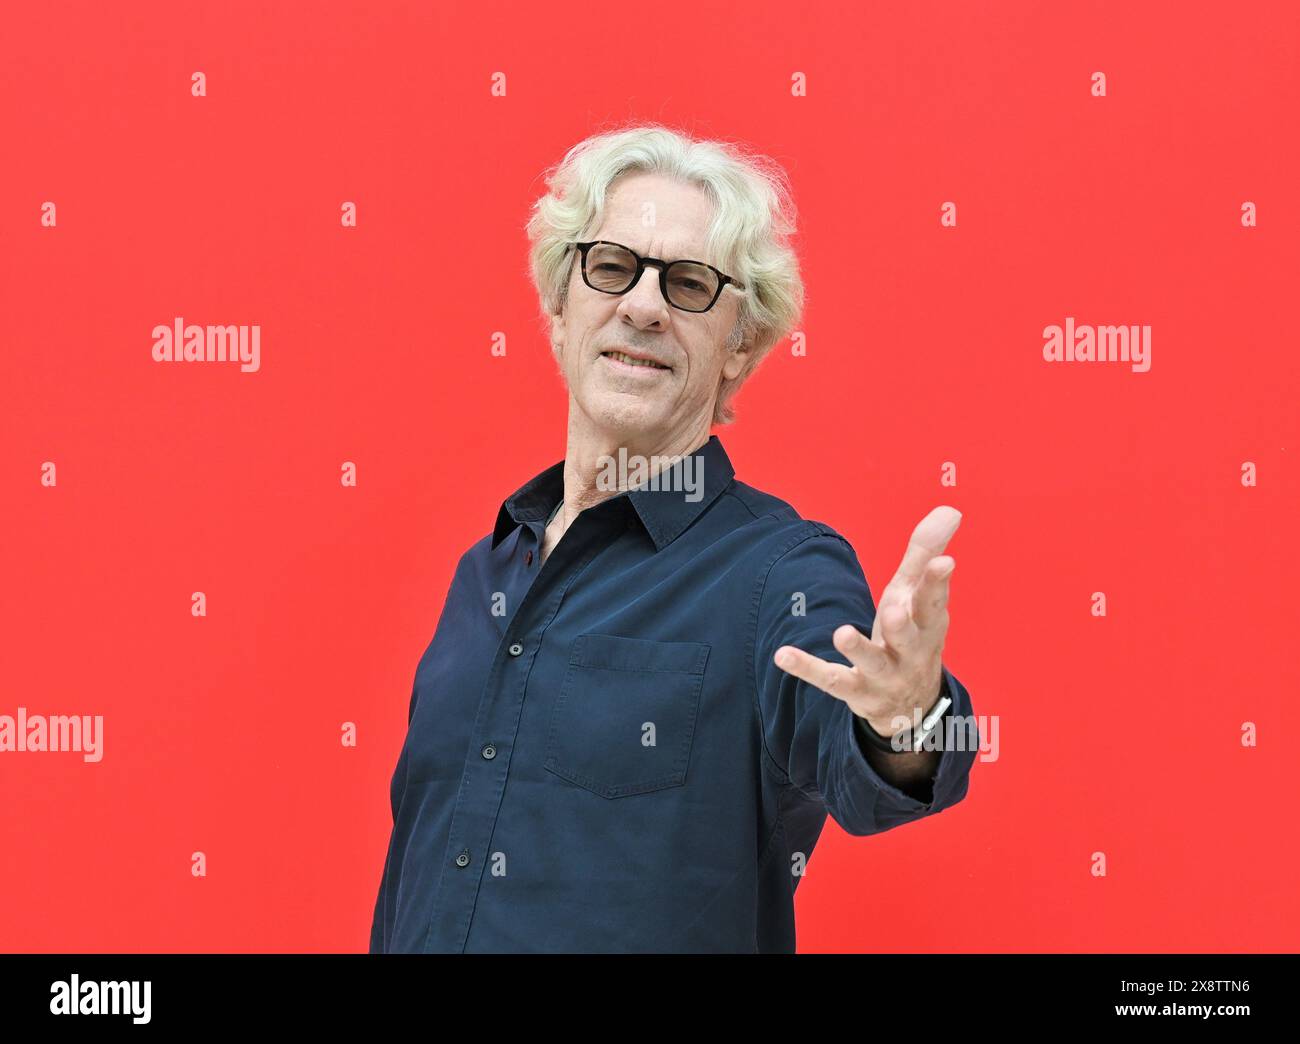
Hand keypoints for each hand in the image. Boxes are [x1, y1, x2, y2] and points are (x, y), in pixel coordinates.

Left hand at [773, 506, 960, 737]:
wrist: (911, 705)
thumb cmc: (914, 634)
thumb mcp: (918, 597)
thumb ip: (925, 553)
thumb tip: (949, 509)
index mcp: (928, 624)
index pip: (934, 602)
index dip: (938, 582)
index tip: (944, 561)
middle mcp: (910, 651)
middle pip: (909, 636)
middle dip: (902, 624)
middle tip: (894, 608)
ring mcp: (883, 674)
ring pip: (872, 661)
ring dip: (858, 648)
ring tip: (841, 633)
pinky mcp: (855, 690)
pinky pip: (830, 680)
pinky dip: (807, 668)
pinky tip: (783, 655)